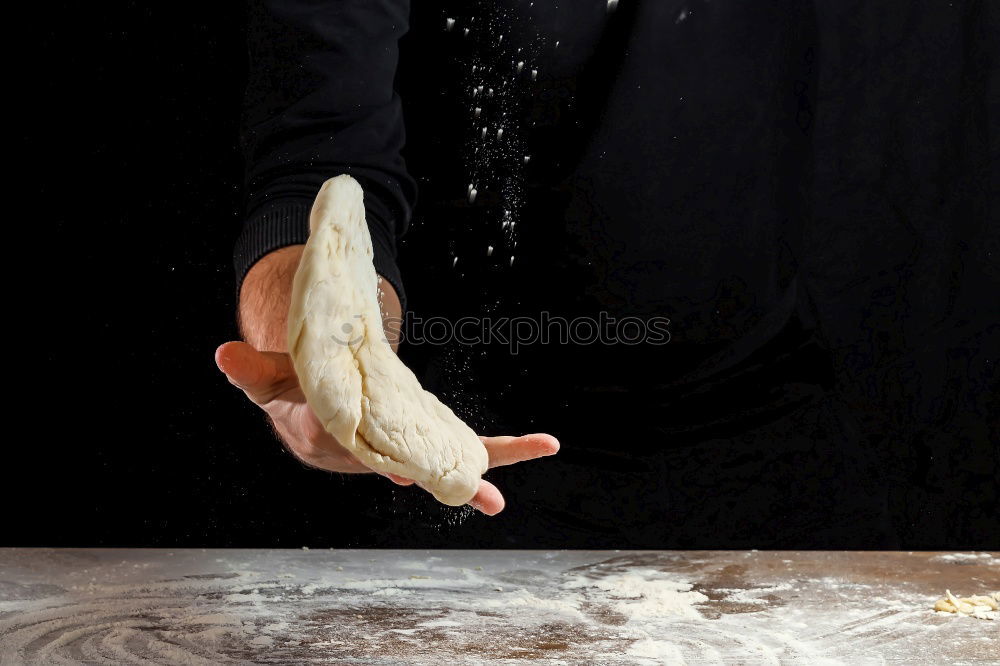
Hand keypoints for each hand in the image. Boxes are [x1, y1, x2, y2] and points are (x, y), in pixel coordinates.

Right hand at [215, 341, 558, 514]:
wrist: (317, 409)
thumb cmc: (296, 394)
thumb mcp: (273, 381)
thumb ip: (252, 372)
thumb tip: (223, 354)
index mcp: (348, 445)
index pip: (371, 457)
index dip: (390, 464)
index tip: (410, 474)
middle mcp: (386, 454)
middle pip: (425, 469)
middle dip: (456, 483)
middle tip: (490, 499)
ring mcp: (411, 447)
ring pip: (455, 459)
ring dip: (493, 463)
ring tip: (539, 450)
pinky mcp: (427, 436)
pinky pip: (465, 443)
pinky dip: (497, 446)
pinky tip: (537, 445)